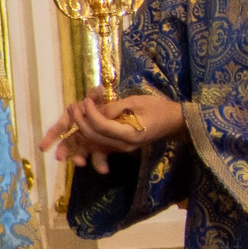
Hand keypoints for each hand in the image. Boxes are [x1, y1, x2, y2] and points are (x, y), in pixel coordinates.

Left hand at [40, 86, 180, 172]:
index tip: (86, 100)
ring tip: (74, 115)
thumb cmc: (158, 108)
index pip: (100, 126)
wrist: (175, 122)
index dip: (89, 113)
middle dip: (80, 121)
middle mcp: (122, 145)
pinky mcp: (119, 146)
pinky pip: (99, 145)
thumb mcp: (137, 102)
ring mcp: (120, 148)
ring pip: (93, 143)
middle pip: (93, 136)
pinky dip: (87, 139)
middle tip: (74, 105)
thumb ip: (115, 107)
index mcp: (129, 135)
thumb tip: (95, 110)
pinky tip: (80, 129)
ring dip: (79, 133)